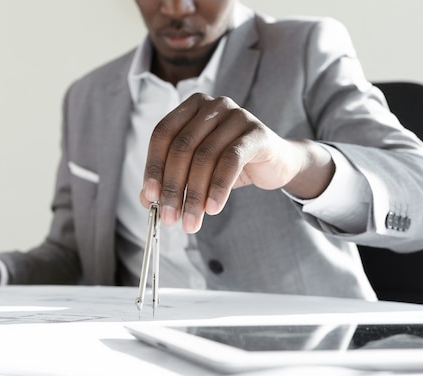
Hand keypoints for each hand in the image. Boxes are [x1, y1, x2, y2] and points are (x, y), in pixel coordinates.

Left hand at [139, 93, 334, 232]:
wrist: (276, 164)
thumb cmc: (231, 165)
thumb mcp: (198, 172)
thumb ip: (172, 180)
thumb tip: (146, 199)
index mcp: (192, 108)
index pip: (162, 134)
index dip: (154, 166)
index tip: (150, 197)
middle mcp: (213, 105)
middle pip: (182, 147)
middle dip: (173, 187)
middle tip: (170, 217)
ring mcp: (236, 116)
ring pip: (205, 157)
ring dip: (194, 194)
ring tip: (191, 221)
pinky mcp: (256, 133)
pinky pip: (231, 162)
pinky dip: (218, 188)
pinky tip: (212, 209)